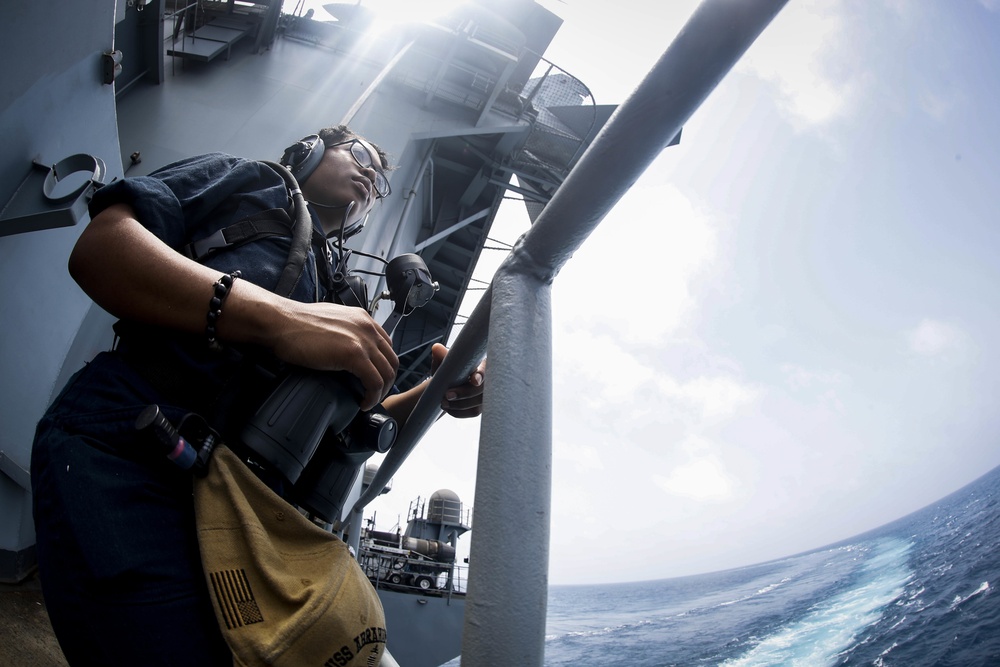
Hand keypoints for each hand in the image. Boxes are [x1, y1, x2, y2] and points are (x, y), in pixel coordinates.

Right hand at [268, 300, 398, 410]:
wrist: (281, 323)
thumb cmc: (296, 325)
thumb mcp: (330, 323)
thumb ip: (344, 334)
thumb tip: (344, 351)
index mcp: (362, 319)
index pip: (387, 346)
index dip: (384, 366)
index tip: (376, 379)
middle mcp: (367, 328)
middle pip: (392, 361)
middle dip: (387, 382)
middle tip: (375, 395)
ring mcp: (362, 340)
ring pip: (387, 373)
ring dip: (381, 392)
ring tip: (369, 401)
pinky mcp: (354, 354)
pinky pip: (375, 382)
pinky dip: (372, 397)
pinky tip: (363, 403)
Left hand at [432, 343, 484, 417]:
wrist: (446, 385)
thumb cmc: (449, 370)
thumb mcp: (444, 362)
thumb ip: (442, 355)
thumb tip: (437, 348)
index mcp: (481, 365)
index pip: (486, 369)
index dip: (482, 375)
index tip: (474, 380)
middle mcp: (488, 380)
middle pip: (482, 390)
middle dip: (465, 394)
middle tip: (447, 394)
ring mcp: (485, 395)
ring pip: (478, 404)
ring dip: (459, 405)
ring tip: (443, 402)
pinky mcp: (480, 406)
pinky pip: (473, 412)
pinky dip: (459, 412)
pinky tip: (448, 409)